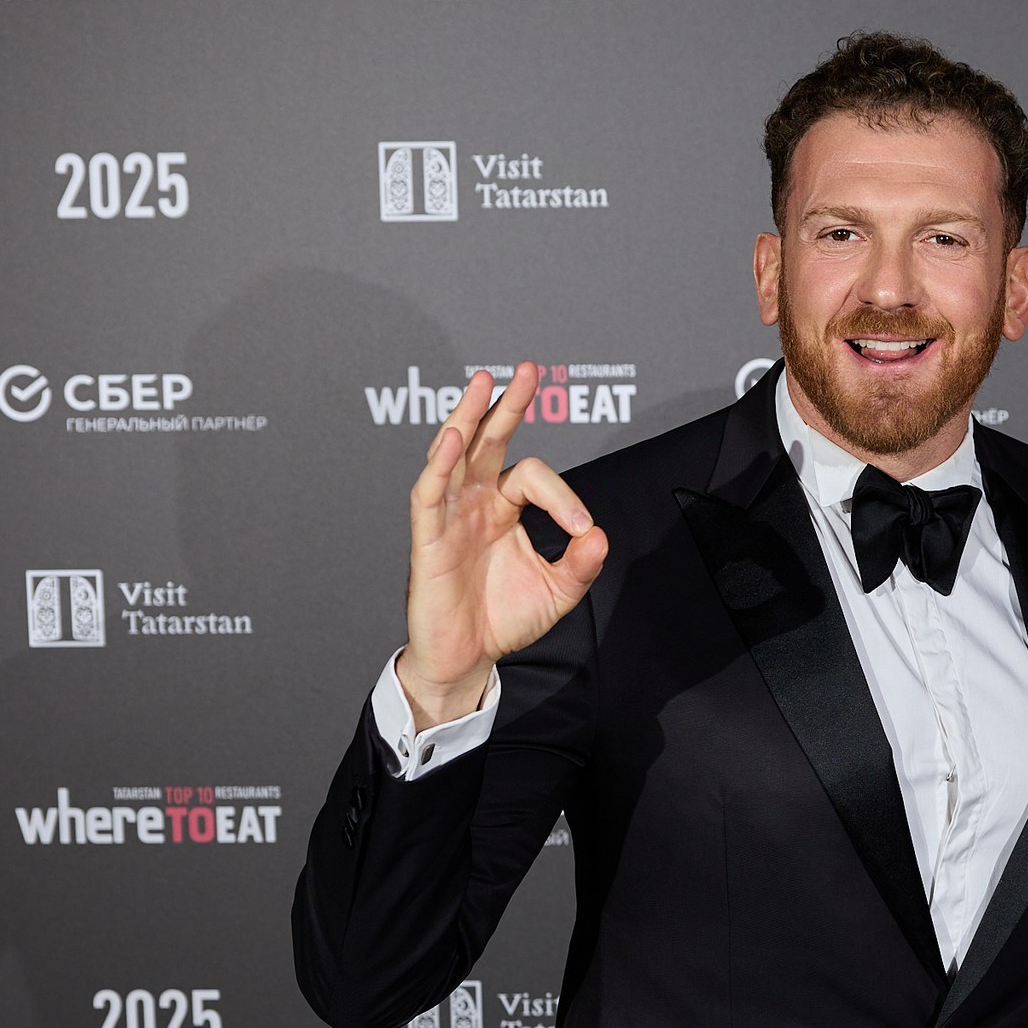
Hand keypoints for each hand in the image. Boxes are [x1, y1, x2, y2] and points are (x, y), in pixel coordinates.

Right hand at [401, 362, 609, 728]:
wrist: (468, 658)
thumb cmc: (505, 619)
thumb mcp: (557, 592)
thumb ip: (580, 564)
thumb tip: (600, 535)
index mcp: (504, 509)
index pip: (533, 477)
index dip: (564, 497)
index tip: (582, 531)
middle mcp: (475, 503)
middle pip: (489, 441)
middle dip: (508, 404)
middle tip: (528, 369)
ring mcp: (449, 516)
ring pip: (454, 455)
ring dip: (468, 418)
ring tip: (482, 382)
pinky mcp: (427, 538)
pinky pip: (429, 493)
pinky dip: (439, 465)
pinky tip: (453, 437)